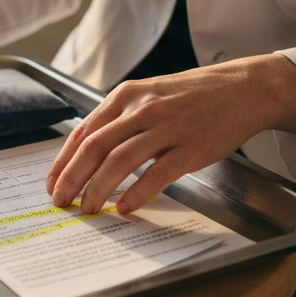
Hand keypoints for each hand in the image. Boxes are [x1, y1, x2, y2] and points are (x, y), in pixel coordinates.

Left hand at [45, 53, 295, 214]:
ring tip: (88, 207)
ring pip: (120, 160)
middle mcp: (142, 108)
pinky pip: (157, 173)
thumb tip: (88, 151)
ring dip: (99, 187)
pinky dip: (137, 192)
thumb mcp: (149, 95)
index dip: (64, 160)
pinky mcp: (191, 147)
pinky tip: (125, 207)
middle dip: (73, 177)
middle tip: (62, 201)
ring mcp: (167, 127)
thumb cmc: (192, 96)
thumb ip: (120, 118)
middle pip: (95, 147)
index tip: (52, 183)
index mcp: (127, 95)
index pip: (84, 131)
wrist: (242, 89)